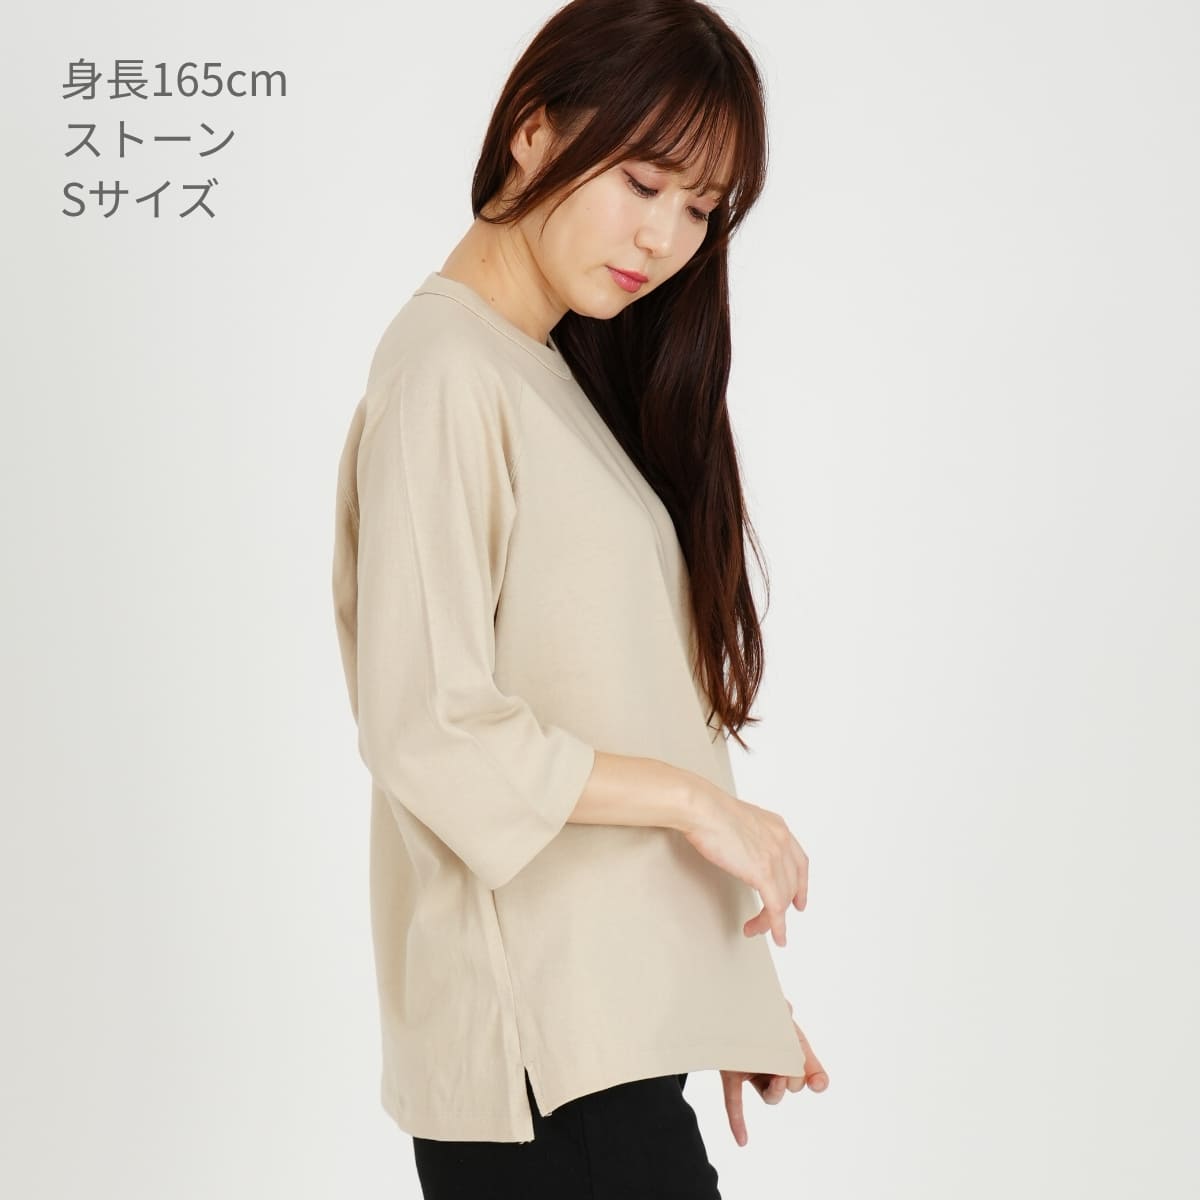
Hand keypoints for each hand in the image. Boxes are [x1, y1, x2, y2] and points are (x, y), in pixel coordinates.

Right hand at [680, 784, 807, 946]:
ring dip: (772, 920)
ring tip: (756, 928)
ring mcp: (775, 856)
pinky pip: (776, 907)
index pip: (799, 862)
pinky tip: (776, 936)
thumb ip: (747, 836)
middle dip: (784, 906)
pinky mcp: (763, 872)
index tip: (798, 901)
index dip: (801, 885)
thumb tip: (739, 849)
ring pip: (783, 898)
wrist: (701, 808)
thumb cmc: (708, 810)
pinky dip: (776, 926)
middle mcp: (782, 841)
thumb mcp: (738, 821)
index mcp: (777, 827)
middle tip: (772, 922)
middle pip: (792, 883)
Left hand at [720, 1001, 827, 1147]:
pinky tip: (742, 1140)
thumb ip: (782, 1009)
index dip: (815, 1078)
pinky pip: (735, 1101)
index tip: (818, 1084)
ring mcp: (752, 1072)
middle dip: (794, 1077)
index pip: (807, 1070)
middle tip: (787, 1066)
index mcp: (788, 1050)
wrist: (723, 1002)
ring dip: (777, 1092)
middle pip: (793, 1083)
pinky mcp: (730, 1074)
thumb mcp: (773, 1008)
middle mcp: (773, 1065)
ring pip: (771, 1095)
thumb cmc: (754, 1007)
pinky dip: (738, 1121)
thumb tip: (788, 1009)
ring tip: (776, 1080)